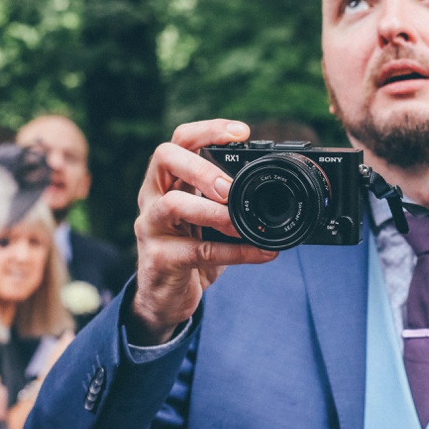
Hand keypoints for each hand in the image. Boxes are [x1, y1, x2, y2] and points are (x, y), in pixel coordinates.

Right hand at [130, 119, 276, 344]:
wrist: (165, 298)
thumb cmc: (189, 250)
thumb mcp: (206, 218)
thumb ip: (227, 200)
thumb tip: (277, 190)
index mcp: (168, 179)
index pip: (180, 139)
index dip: (209, 130)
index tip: (242, 133)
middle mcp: (152, 196)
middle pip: (165, 158)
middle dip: (202, 167)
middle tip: (230, 187)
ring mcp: (151, 226)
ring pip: (172, 204)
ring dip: (214, 211)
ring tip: (241, 223)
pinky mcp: (160, 259)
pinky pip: (198, 251)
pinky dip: (236, 252)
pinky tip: (262, 252)